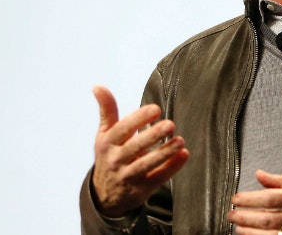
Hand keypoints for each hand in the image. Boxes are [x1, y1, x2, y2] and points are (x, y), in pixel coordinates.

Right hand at [91, 85, 189, 216]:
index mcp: (108, 143)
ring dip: (165, 153)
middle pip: (135, 147)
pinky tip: (183, 155)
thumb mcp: (104, 134)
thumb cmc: (109, 156)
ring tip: (180, 141)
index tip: (155, 109)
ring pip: (147, 164)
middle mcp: (116, 160)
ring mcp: (129, 176)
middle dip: (153, 136)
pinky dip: (172, 168)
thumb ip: (107, 110)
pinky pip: (158, 178)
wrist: (104, 196)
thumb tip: (98, 86)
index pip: (123, 129)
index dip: (139, 119)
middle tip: (170, 124)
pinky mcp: (142, 189)